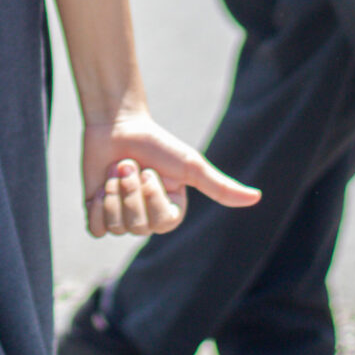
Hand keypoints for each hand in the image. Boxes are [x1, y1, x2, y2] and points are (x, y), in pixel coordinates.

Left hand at [81, 107, 258, 238]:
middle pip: (138, 227)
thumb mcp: (191, 167)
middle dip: (130, 190)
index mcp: (171, 212)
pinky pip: (96, 229)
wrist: (118, 125)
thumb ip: (221, 187)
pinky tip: (101, 186)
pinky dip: (98, 206)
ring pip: (116, 227)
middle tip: (129, 164)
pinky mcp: (97, 213)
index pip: (162, 223)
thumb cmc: (158, 144)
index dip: (152, 197)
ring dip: (114, 192)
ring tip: (116, 169)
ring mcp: (122, 218)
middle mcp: (147, 218)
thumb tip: (258, 198)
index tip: (151, 170)